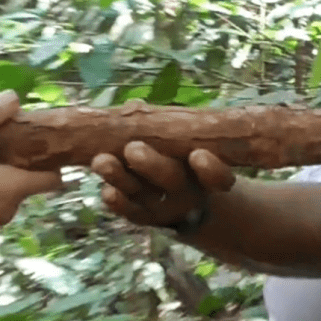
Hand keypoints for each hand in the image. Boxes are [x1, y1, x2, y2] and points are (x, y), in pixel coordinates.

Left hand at [93, 140, 234, 227]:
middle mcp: (188, 192)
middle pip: (172, 180)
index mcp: (207, 175)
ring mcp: (165, 207)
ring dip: (120, 177)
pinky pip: (129, 212)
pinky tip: (106, 191)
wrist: (185, 201)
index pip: (219, 178)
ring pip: (142, 193)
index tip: (198, 154)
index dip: (211, 169)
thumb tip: (134, 105)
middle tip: (132, 148)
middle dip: (152, 164)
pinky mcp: (143, 216)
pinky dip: (117, 202)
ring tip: (101, 161)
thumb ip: (172, 129)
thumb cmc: (187, 161)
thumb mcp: (191, 147)